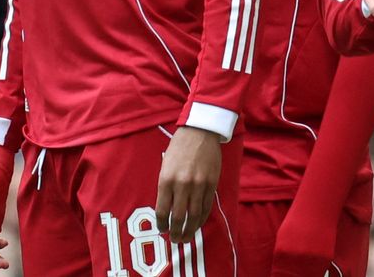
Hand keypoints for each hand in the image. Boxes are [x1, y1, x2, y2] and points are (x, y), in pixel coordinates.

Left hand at [155, 126, 221, 242]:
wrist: (200, 132)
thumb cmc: (179, 148)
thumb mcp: (165, 166)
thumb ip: (166, 187)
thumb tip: (166, 209)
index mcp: (166, 180)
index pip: (162, 210)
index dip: (161, 224)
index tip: (162, 230)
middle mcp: (182, 185)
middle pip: (178, 217)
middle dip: (176, 232)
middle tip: (175, 240)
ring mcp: (198, 185)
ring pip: (194, 216)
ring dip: (190, 230)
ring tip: (186, 238)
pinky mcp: (211, 184)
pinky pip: (206, 207)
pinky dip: (201, 219)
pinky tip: (197, 224)